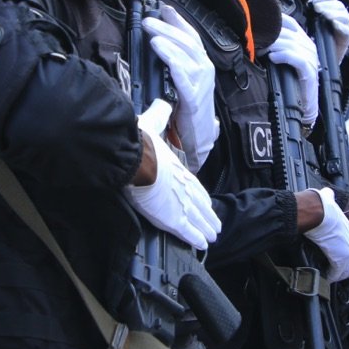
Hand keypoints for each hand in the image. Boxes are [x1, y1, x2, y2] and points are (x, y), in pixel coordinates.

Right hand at [127, 100, 220, 249]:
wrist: (133, 158)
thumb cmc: (139, 144)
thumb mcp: (152, 123)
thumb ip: (159, 115)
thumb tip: (162, 104)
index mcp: (178, 168)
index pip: (194, 185)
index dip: (201, 195)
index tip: (206, 203)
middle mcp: (183, 186)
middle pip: (199, 204)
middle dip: (208, 215)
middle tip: (215, 225)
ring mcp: (179, 203)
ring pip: (197, 219)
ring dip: (206, 228)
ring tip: (213, 236)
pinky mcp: (172, 217)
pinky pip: (187, 231)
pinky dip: (195, 238)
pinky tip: (202, 244)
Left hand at [145, 5, 218, 171]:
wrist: (198, 139)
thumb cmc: (187, 110)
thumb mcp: (181, 81)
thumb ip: (173, 63)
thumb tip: (155, 42)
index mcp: (201, 64)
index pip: (191, 36)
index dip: (178, 20)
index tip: (163, 8)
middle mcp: (204, 70)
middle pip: (187, 42)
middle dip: (167, 28)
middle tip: (148, 20)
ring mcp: (201, 84)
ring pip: (186, 57)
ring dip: (168, 43)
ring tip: (152, 35)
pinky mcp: (194, 100)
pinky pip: (184, 78)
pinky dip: (174, 64)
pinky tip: (163, 55)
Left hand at [265, 14, 318, 126]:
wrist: (304, 104)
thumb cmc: (291, 81)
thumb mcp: (282, 59)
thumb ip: (275, 46)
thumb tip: (257, 37)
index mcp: (303, 41)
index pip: (290, 23)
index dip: (275, 21)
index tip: (258, 24)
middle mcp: (309, 46)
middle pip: (287, 33)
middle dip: (269, 36)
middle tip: (254, 41)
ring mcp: (311, 58)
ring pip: (290, 44)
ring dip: (273, 46)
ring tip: (260, 51)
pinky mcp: (309, 71)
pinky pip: (297, 58)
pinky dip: (283, 56)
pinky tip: (272, 58)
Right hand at [302, 187, 348, 281]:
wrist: (317, 210)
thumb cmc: (318, 204)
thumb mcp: (327, 198)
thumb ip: (329, 197)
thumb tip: (326, 193)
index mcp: (345, 226)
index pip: (346, 244)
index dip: (339, 251)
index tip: (333, 255)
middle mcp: (348, 238)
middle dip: (341, 266)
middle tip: (333, 271)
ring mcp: (346, 249)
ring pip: (345, 268)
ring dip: (336, 273)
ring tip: (329, 276)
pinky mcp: (340, 257)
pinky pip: (338, 272)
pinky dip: (332, 276)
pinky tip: (326, 277)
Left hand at [308, 0, 348, 62]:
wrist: (321, 60)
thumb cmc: (316, 40)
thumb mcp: (311, 24)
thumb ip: (309, 14)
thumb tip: (302, 4)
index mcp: (330, 10)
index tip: (312, 0)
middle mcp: (339, 16)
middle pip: (338, 4)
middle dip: (327, 4)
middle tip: (316, 7)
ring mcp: (344, 26)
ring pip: (343, 14)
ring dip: (333, 12)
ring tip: (324, 14)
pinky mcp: (347, 37)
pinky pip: (346, 28)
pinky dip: (340, 24)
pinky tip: (333, 23)